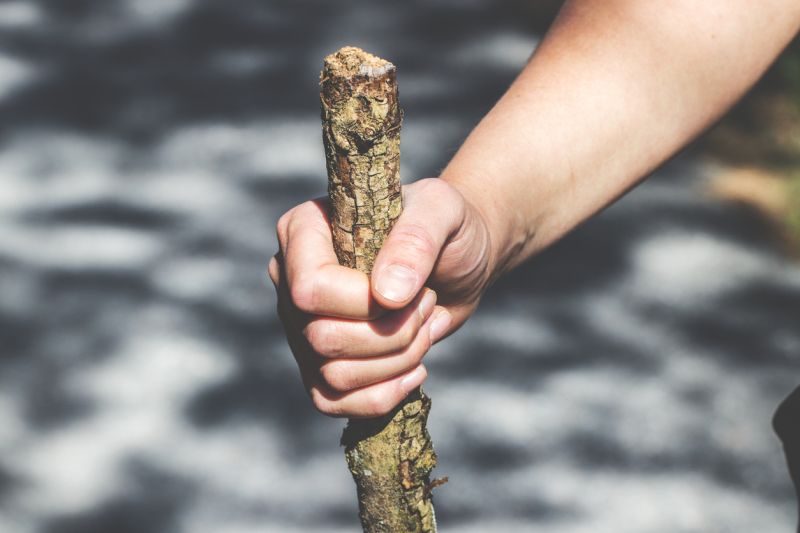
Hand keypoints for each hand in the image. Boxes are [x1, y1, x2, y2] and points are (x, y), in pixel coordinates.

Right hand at [269, 178, 494, 417]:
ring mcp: (301, 326)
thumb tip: (386, 295)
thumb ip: (416, 241)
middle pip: (322, 338)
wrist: (458, 261)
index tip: (414, 288)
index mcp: (303, 231)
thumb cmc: (446, 226)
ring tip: (424, 328)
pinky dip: (382, 396)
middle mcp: (290, 281)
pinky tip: (415, 370)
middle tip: (427, 305)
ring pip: (333, 376)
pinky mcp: (319, 364)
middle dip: (392, 334)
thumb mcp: (442, 212)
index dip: (364, 304)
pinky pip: (331, 403)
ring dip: (396, 362)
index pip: (310, 289)